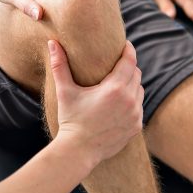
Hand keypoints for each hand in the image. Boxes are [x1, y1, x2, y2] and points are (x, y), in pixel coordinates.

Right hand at [48, 40, 142, 164]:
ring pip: (140, 90)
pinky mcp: (136, 127)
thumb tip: (52, 42)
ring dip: (132, 84)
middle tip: (118, 63)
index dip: (129, 50)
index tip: (125, 44)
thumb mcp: (64, 91)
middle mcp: (129, 100)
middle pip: (136, 74)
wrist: (78, 150)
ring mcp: (135, 115)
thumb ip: (59, 65)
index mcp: (114, 89)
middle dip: (129, 66)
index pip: (129, 62)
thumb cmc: (70, 119)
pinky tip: (121, 102)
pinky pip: (139, 107)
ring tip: (120, 81)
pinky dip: (133, 101)